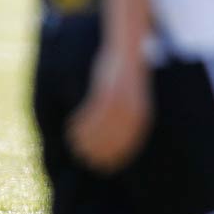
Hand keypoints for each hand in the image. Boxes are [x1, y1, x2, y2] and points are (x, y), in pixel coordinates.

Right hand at [67, 47, 150, 171]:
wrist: (128, 47)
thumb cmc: (129, 74)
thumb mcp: (132, 96)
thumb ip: (126, 115)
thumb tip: (114, 134)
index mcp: (143, 112)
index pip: (130, 142)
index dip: (116, 156)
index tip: (106, 166)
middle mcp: (132, 109)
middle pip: (113, 139)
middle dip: (99, 152)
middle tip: (86, 159)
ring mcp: (119, 101)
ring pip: (98, 129)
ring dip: (85, 140)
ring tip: (75, 145)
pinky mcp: (105, 92)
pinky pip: (89, 115)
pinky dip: (79, 124)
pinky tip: (71, 128)